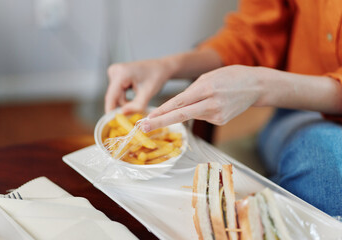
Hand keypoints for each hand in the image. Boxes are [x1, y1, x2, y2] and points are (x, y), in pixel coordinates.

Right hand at [105, 59, 171, 113]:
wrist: (161, 67)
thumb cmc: (156, 77)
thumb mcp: (148, 93)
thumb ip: (136, 105)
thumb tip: (123, 113)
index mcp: (121, 73)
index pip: (111, 96)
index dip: (111, 110)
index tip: (112, 123)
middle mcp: (115, 71)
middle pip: (114, 97)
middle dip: (124, 106)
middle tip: (136, 111)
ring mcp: (115, 72)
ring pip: (116, 96)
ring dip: (126, 102)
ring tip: (140, 100)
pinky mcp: (116, 76)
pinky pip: (117, 92)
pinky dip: (126, 98)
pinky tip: (136, 96)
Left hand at [142, 65, 263, 131]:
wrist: (256, 85)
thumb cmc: (231, 76)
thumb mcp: (208, 76)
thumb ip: (191, 91)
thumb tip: (176, 105)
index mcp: (207, 89)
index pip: (178, 103)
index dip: (161, 112)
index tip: (147, 118)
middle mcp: (211, 104)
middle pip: (181, 116)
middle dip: (160, 122)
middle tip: (142, 127)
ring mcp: (217, 115)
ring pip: (192, 115)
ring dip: (187, 109)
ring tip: (207, 96)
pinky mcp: (221, 121)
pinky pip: (202, 116)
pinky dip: (200, 110)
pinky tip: (213, 103)